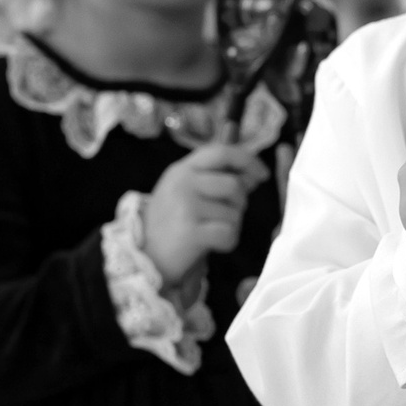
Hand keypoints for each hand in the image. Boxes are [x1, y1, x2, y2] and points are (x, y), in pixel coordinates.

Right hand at [143, 142, 268, 288]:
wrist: (144, 254)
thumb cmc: (171, 222)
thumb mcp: (187, 192)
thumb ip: (217, 180)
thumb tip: (253, 175)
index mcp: (183, 169)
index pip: (221, 152)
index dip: (247, 160)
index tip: (262, 174)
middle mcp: (183, 182)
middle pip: (234, 185)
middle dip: (239, 203)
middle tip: (224, 216)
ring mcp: (186, 206)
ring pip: (234, 213)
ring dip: (231, 226)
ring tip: (211, 231)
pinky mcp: (190, 231)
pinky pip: (229, 234)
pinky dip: (227, 243)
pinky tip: (212, 244)